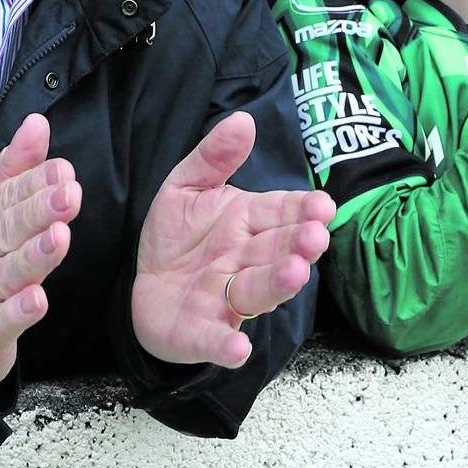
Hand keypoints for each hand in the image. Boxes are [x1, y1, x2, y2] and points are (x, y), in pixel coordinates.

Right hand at [0, 114, 80, 388]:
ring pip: (6, 273)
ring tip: (60, 240)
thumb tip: (38, 122)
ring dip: (33, 256)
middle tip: (69, 195)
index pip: (6, 198)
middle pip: (7, 231)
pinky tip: (38, 300)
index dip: (34, 184)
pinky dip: (17, 313)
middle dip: (38, 212)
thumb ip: (17, 169)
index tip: (64, 170)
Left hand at [131, 111, 333, 367]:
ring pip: (258, 292)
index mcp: (247, 224)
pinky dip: (227, 346)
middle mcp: (246, 262)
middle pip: (277, 252)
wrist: (144, 286)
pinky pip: (216, 340)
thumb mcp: (185, 187)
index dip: (303, 211)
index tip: (323, 205)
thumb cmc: (177, 237)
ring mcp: (227, 300)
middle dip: (298, 245)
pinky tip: (239, 348)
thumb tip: (243, 119)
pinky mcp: (202, 334)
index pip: (282, 213)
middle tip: (315, 237)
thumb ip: (213, 157)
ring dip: (278, 285)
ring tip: (295, 272)